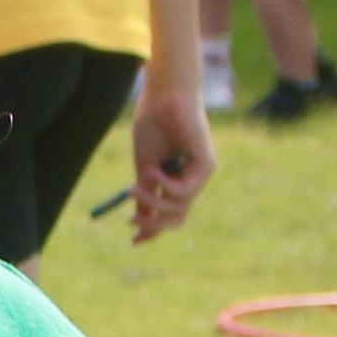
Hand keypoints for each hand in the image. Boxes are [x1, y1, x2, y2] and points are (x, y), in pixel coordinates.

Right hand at [127, 83, 213, 242]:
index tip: (132, 241)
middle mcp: (194, 177)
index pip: (171, 214)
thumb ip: (145, 194)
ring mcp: (202, 172)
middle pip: (177, 218)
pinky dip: (165, 186)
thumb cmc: (153, 123)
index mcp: (179, 177)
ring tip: (136, 185)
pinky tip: (154, 171)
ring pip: (179, 208)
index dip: (153, 229)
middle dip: (153, 224)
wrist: (163, 95)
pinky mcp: (207, 164)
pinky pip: (184, 192)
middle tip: (130, 221)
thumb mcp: (144, 167)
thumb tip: (139, 223)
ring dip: (152, 202)